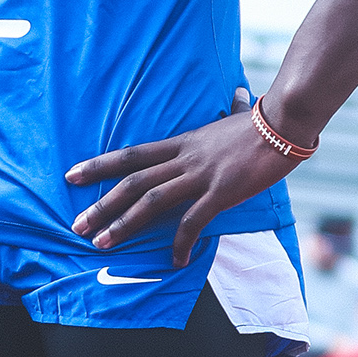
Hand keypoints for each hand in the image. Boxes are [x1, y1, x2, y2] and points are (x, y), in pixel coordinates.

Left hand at [67, 102, 315, 265]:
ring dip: (123, 224)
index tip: (72, 176)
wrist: (285, 121)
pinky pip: (193, 220)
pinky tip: (174, 260)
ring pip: (150, 200)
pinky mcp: (221, 191)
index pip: (131, 154)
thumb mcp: (237, 117)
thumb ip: (231, 111)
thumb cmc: (264, 122)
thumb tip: (238, 96)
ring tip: (102, 244)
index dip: (99, 165)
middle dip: (101, 204)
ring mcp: (201, 175)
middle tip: (76, 226)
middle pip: (132, 181)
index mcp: (182, 143)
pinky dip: (181, 241)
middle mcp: (184, 158)